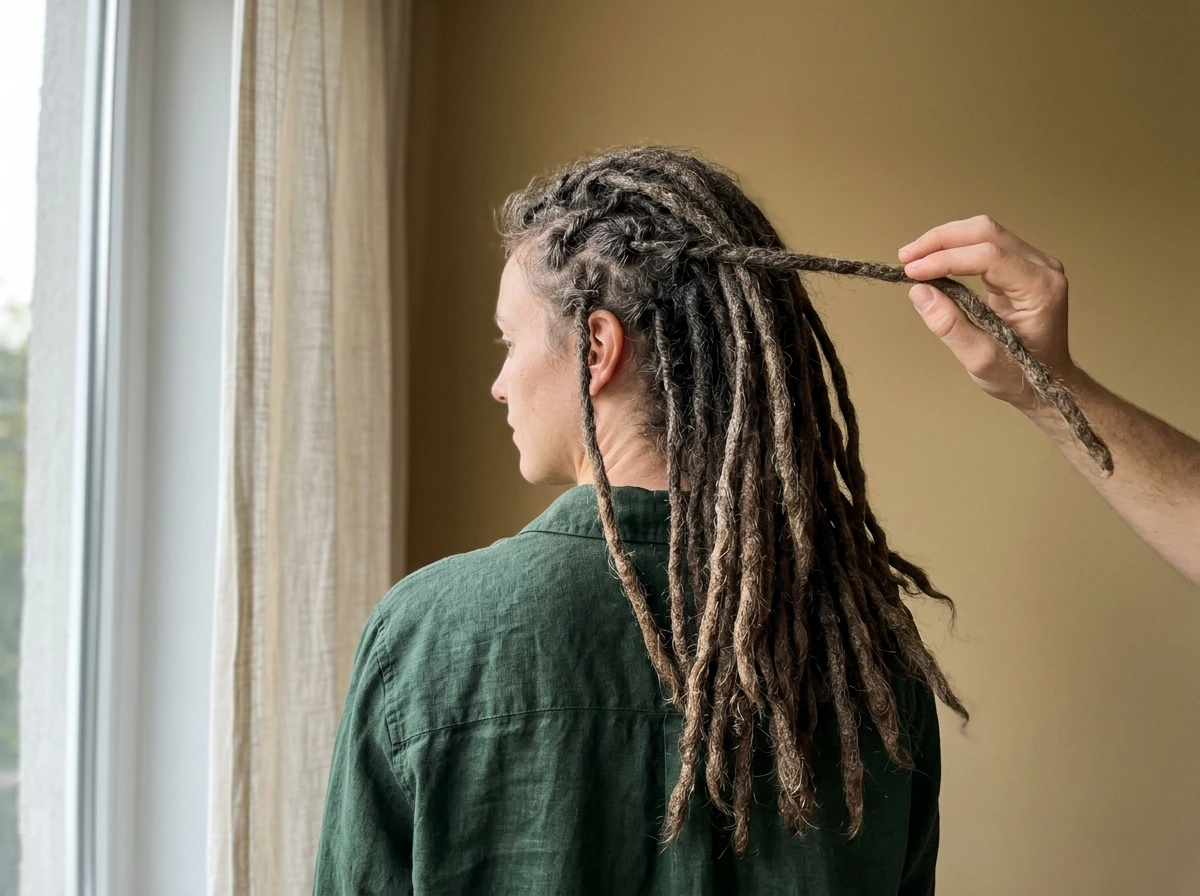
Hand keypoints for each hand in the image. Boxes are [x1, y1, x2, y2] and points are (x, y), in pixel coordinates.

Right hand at [898, 214, 1078, 412]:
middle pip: (987, 232)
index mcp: (1040, 290)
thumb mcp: (980, 360)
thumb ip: (950, 326)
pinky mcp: (1023, 264)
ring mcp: (1035, 263)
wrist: (1046, 380)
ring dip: (945, 239)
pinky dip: (956, 247)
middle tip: (906, 257)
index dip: (946, 259)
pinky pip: (987, 242)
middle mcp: (1043, 268)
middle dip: (941, 240)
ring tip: (914, 257)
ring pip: (986, 231)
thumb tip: (919, 292)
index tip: (912, 271)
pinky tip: (934, 259)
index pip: (989, 257)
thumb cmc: (1018, 375)